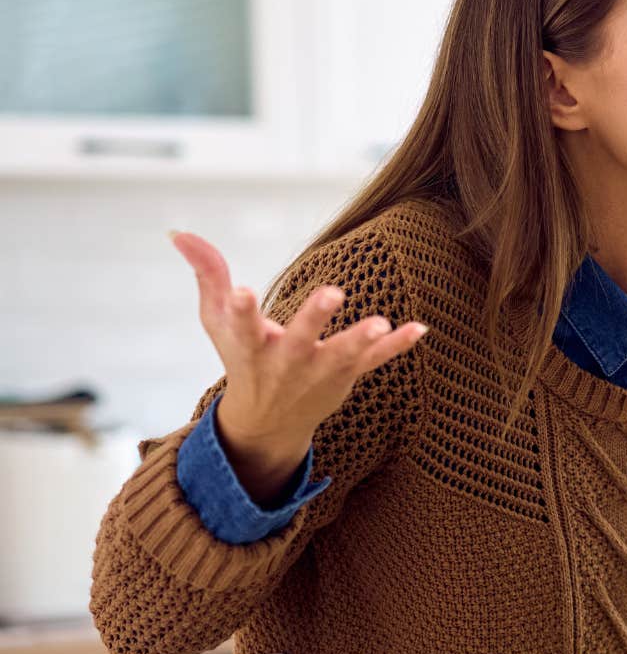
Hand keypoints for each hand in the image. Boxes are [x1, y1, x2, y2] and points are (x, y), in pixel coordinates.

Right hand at [170, 231, 427, 501]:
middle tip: (333, 293)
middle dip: (315, 318)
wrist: (268, 422)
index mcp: (250, 347)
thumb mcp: (216, 321)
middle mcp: (285, 362)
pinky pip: (375, 362)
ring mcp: (319, 371)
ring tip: (381, 323)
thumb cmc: (241, 358)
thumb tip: (178, 231)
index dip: (241, 310)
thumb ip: (207, 274)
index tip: (242, 291)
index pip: (241, 327)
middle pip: (300, 340)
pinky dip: (397, 347)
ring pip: (343, 356)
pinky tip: (420, 329)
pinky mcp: (346, 376)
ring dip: (362, 340)